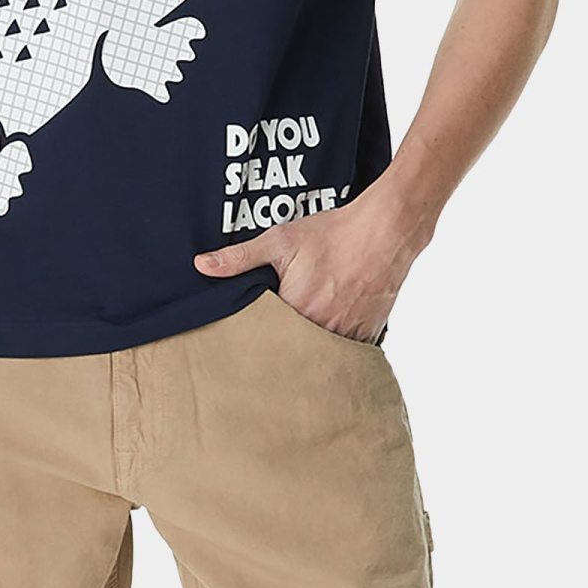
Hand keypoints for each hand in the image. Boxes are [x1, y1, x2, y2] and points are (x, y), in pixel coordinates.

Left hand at [193, 193, 416, 343]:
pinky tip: (328, 345)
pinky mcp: (368, 333)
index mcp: (295, 311)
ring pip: (322, 357)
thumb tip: (201, 265)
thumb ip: (239, 258)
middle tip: (267, 357)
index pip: (265, 340)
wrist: (387, 230)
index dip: (255, 341)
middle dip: (282, 353)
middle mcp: (322, 329)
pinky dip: (337, 351)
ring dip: (310, 354)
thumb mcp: (279, 240)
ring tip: (298, 354)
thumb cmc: (333, 234)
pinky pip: (348, 354)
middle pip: (294, 353)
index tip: (244, 347)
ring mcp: (348, 334)